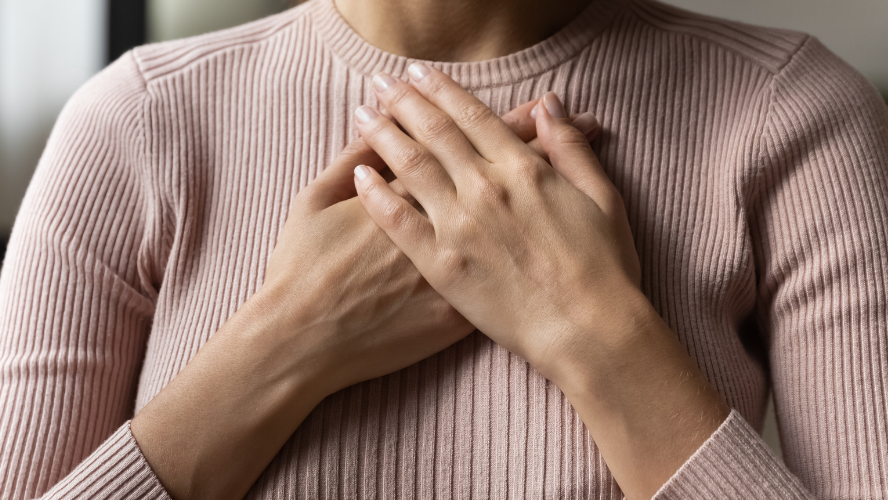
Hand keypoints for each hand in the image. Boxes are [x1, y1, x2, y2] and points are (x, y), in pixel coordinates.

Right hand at [131, 97, 595, 499]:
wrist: (305, 340)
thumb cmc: (302, 270)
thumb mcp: (315, 199)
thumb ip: (350, 161)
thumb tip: (375, 127)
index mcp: (414, 190)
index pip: (471, 146)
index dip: (510, 123)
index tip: (543, 107)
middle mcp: (442, 224)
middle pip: (505, 180)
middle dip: (547, 152)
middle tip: (584, 129)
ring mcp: (454, 270)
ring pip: (516, 226)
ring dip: (553, 198)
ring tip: (584, 182)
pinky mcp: (456, 312)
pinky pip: (505, 282)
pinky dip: (533, 259)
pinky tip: (559, 244)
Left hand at [351, 65, 729, 499]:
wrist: (589, 331)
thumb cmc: (605, 270)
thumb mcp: (603, 197)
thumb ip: (571, 148)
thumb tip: (549, 104)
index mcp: (524, 169)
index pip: (473, 116)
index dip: (443, 90)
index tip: (421, 73)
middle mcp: (486, 188)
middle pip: (435, 132)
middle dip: (404, 101)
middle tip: (379, 82)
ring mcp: (459, 226)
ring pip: (411, 166)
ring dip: (383, 135)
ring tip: (361, 114)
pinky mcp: (441, 265)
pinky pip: (398, 221)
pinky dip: (376, 194)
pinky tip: (359, 175)